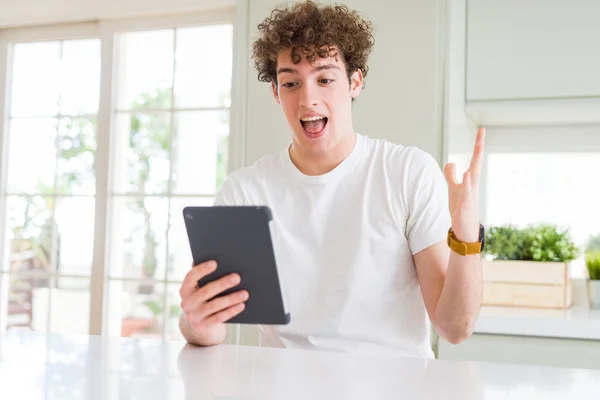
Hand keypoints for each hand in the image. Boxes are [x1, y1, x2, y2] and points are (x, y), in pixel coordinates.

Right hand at [179, 260, 248, 345]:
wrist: (199, 325)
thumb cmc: (204, 298)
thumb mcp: (200, 288)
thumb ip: (204, 275)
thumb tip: (216, 256)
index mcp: (185, 289)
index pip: (191, 277)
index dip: (202, 270)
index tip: (215, 263)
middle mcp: (186, 303)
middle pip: (206, 292)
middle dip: (222, 284)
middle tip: (237, 277)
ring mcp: (194, 316)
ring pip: (214, 305)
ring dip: (231, 299)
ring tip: (245, 293)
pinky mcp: (203, 326)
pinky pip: (219, 318)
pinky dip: (231, 311)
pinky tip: (242, 305)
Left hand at [443, 127, 485, 242]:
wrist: (464, 230)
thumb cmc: (460, 208)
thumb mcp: (453, 188)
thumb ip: (451, 175)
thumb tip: (451, 162)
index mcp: (471, 180)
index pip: (475, 159)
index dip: (477, 145)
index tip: (481, 130)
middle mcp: (473, 185)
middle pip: (477, 163)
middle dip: (479, 148)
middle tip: (482, 132)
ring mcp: (470, 195)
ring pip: (473, 178)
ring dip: (474, 164)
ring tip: (477, 150)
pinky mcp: (464, 207)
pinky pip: (466, 193)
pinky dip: (467, 184)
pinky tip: (467, 175)